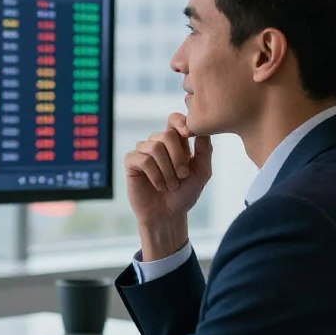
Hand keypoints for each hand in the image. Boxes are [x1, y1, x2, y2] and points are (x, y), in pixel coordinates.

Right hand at [124, 112, 212, 259]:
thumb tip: (204, 128)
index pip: (174, 119)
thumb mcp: (202, 172)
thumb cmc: (185, 193)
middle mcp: (157, 143)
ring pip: (155, 147)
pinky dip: (155, 175)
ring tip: (170, 185)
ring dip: (167, 170)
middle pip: (167, 134)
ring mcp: (143, 152)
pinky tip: (159, 186)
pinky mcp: (131, 162)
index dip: (180, 122)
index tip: (188, 134)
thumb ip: (204, 150)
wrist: (168, 215)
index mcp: (175, 142)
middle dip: (178, 157)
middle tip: (183, 176)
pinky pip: (143, 160)